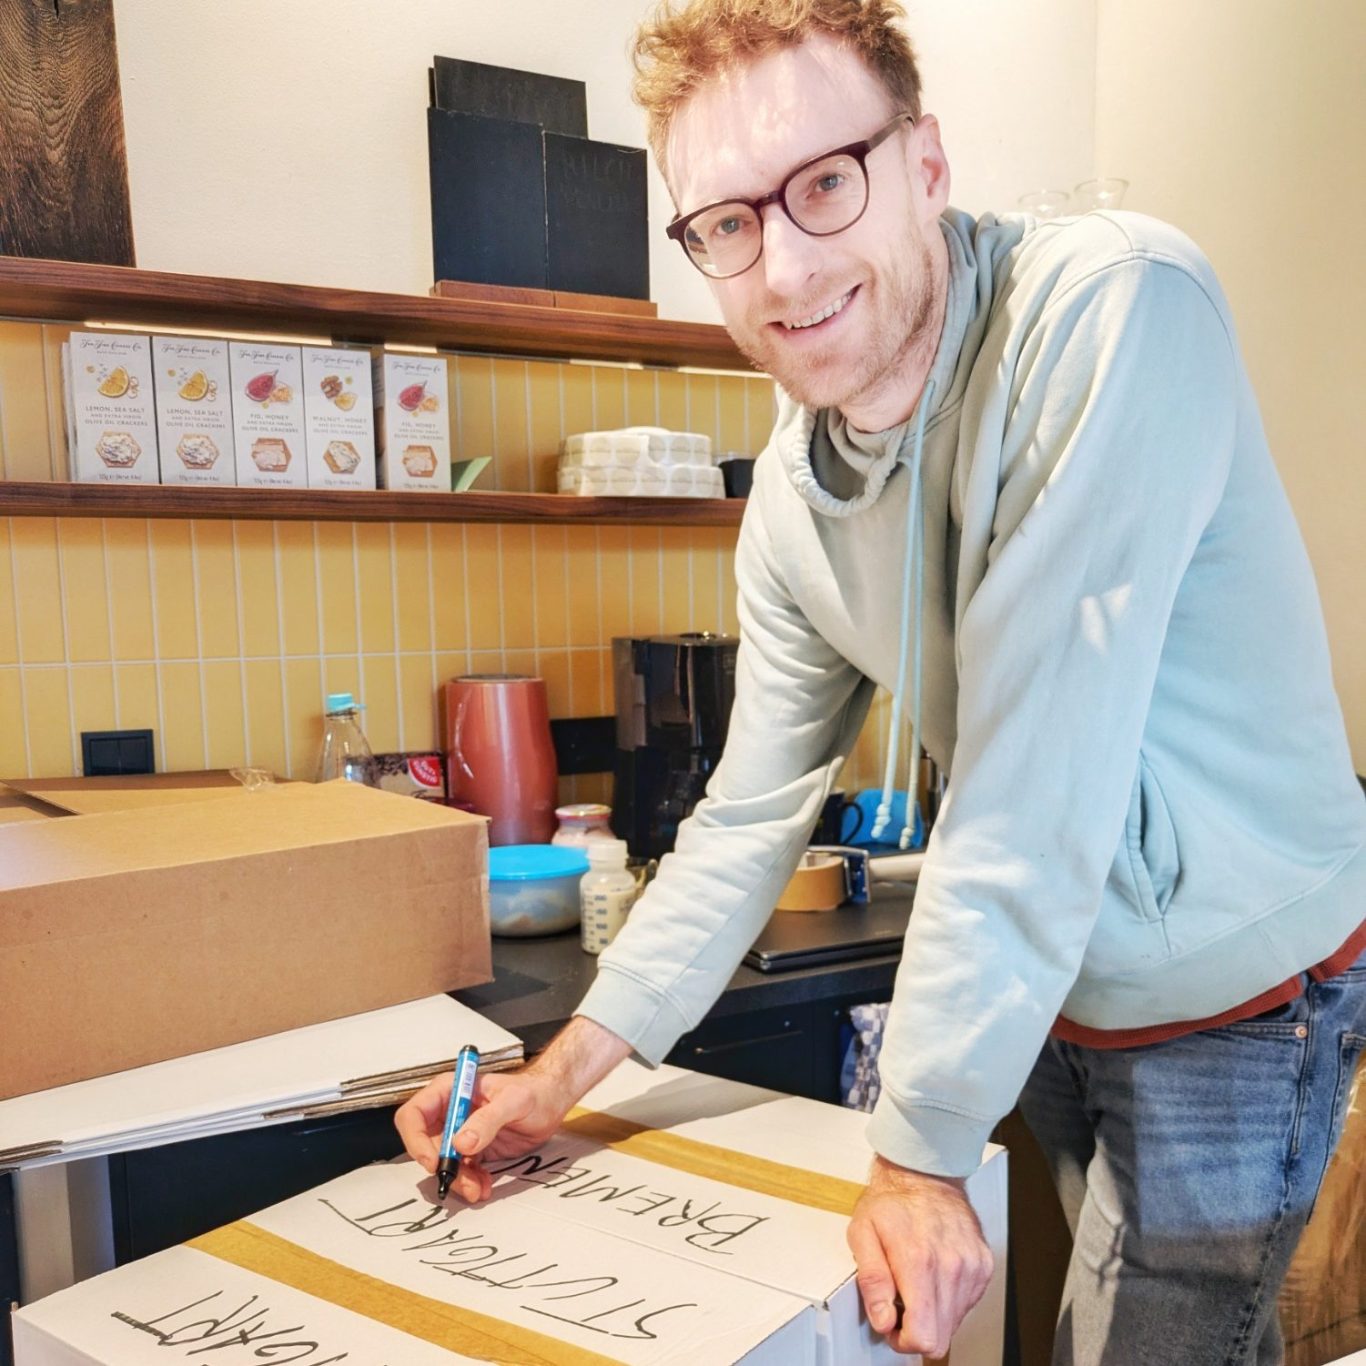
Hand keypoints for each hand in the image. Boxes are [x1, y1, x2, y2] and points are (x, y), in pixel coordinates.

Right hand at [394, 1067, 569, 1204]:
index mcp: (451, 1090)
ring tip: (478, 1189)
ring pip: (444, 1163)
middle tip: (462, 1182)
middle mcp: (450, 1111)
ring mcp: (460, 1132)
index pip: (415, 1113)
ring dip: (458, 1180)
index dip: (415, 1138)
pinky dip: (470, 1183)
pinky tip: (485, 1186)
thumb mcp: (514, 1101)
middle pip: (426, 1144)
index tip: (432, 1161)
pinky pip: (462, 1171)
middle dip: (442, 1167)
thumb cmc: (533, 1091)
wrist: (551, 1102)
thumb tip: (461, 1143)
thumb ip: (488, 1120)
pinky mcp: (473, 1150)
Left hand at [846, 1155, 992, 1358]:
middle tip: (899, 1305)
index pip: (924, 1336)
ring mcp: (971, 1267)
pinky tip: (934, 1275)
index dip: (904, 1341)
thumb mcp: (863, 1234)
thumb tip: (882, 1319)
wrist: (924, 1173)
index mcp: (919, 1262)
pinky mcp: (983, 1265)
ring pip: (955, 1322)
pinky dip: (949, 1298)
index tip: (892, 1326)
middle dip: (917, 1330)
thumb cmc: (892, 1202)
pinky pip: (967, 1302)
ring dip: (934, 1313)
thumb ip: (872, 1281)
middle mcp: (951, 1268)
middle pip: (941, 1337)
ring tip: (915, 1284)